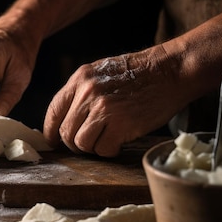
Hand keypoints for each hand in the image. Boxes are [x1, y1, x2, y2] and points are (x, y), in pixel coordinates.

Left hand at [43, 46, 184, 156]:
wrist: (171, 71)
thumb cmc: (139, 74)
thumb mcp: (101, 73)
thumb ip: (82, 93)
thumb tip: (65, 119)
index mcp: (80, 79)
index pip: (53, 110)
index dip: (51, 131)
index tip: (54, 141)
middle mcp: (87, 93)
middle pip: (66, 132)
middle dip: (74, 143)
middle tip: (90, 142)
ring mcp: (103, 109)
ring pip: (81, 143)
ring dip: (93, 148)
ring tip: (107, 139)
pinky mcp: (121, 124)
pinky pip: (103, 149)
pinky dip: (110, 150)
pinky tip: (119, 141)